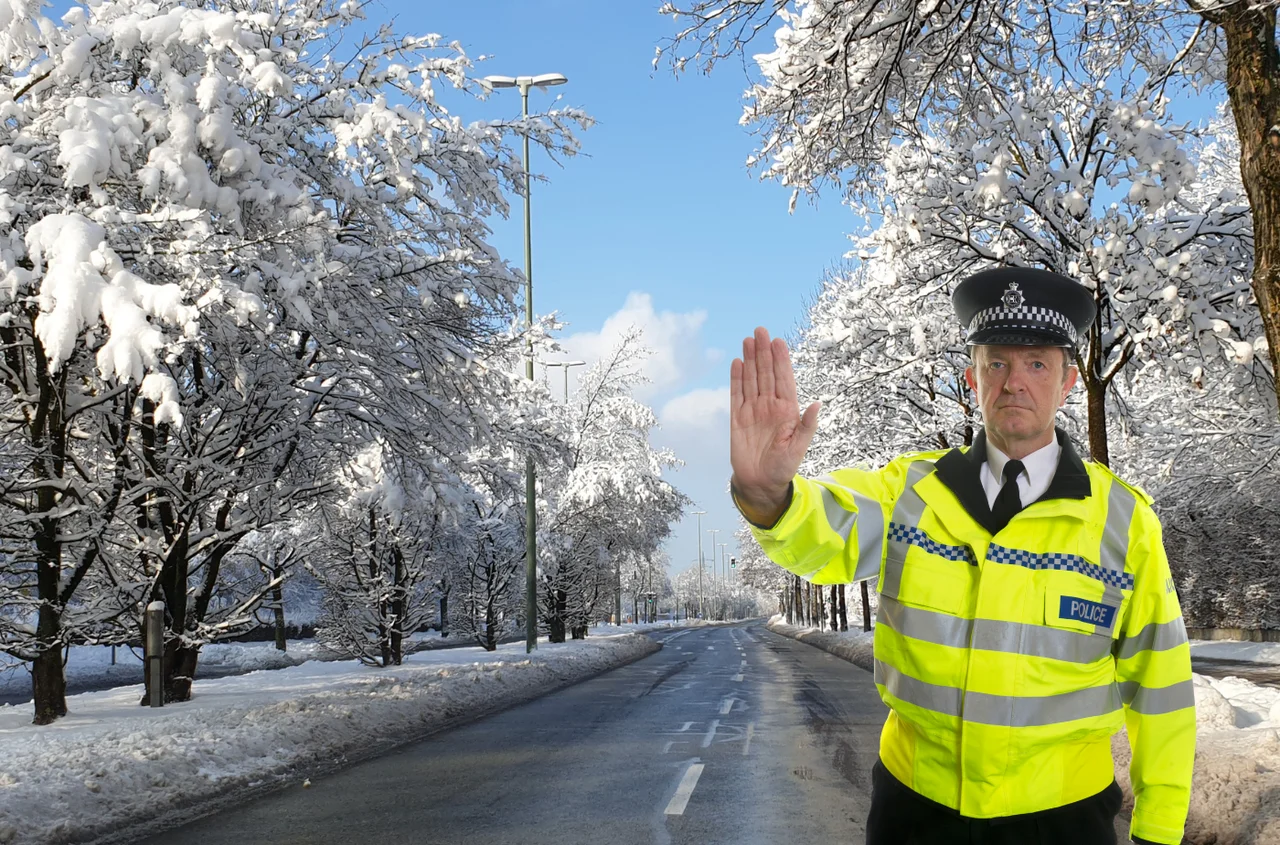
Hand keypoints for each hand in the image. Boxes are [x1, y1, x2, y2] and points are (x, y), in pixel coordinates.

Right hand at [730, 327, 819, 524]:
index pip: (784, 380)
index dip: (781, 360)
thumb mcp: (799, 447)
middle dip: (764, 352)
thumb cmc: (783, 467)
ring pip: (751, 379)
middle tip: (760, 330)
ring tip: (748, 340)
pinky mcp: (737, 418)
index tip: (778, 341)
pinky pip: (736, 394)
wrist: (760, 483)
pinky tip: (737, 363)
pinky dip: (736, 379)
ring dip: (750, 360)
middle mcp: (770, 406)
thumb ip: (807, 425)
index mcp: (787, 410)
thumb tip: (817, 404)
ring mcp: (753, 410)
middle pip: (766, 373)